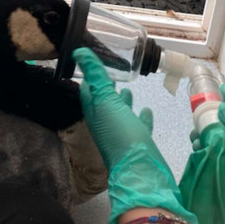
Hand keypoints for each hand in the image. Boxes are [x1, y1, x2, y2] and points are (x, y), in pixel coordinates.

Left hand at [73, 48, 195, 223]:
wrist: (140, 172)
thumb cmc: (120, 133)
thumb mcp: (106, 100)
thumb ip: (94, 76)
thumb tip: (78, 51)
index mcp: (94, 112)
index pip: (87, 90)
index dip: (89, 75)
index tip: (93, 61)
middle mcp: (105, 122)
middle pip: (104, 101)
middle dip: (107, 87)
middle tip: (113, 72)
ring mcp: (122, 133)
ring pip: (121, 112)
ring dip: (123, 100)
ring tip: (129, 88)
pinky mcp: (138, 142)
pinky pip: (138, 125)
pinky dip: (141, 116)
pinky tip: (146, 109)